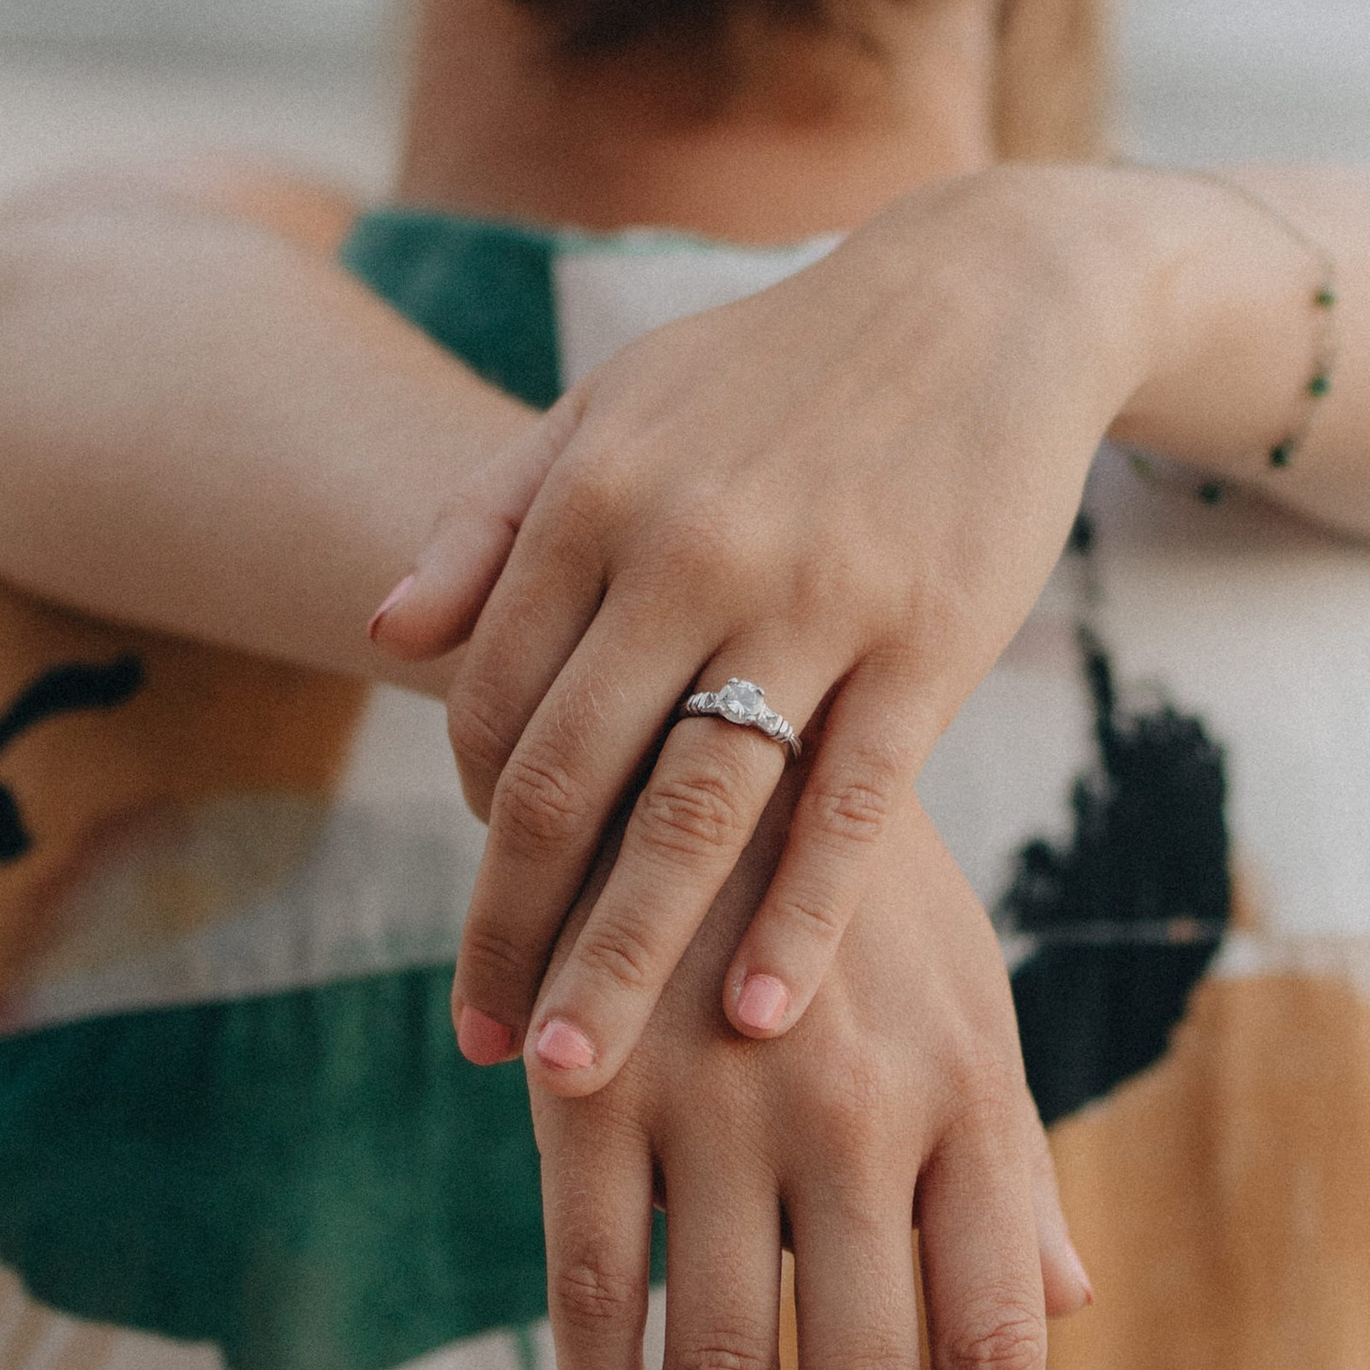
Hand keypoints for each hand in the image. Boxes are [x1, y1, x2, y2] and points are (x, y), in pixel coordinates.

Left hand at [375, 166, 1143, 1086]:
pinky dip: (798, 922)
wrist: (987, 300)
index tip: (488, 907)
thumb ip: (493, 517)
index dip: (475, 822)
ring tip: (573, 1069)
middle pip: (567, 780)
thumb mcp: (616, 408)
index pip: (494, 703)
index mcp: (594, 496)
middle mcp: (686, 553)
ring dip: (622, 957)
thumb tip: (382, 633)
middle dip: (511, 926)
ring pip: (691, 816)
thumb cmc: (782, 368)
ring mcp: (812, 602)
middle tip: (483, 1043)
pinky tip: (759, 1018)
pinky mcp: (927, 643)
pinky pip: (847, 810)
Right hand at [528, 783, 1080, 1369]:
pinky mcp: (591, 1091)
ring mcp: (716, 1105)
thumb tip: (1068, 1311)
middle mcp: (856, 1116)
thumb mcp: (967, 998)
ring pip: (723, 1358)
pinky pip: (590, 1282)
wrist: (695, 720)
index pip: (997, 1337)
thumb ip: (1008, 1160)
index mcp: (967, 1098)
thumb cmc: (855, 885)